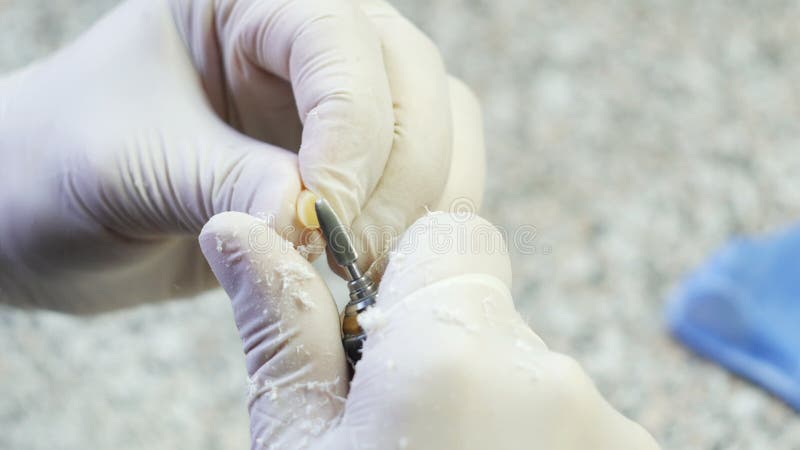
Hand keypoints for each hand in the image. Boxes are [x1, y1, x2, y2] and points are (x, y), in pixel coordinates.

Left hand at [0, 0, 482, 311]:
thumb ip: (222, 184)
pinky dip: (419, 224)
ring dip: (417, 205)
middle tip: (344, 254)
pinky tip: (373, 266)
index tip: (319, 218)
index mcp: (243, 3)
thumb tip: (307, 221)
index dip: (349, 131)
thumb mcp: (123, 167)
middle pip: (413, 82)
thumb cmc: (57, 166)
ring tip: (356, 268)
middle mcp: (303, 42)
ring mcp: (336, 103)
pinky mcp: (352, 163)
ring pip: (440, 129)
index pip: (338, 42)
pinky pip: (429, 177)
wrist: (49, 216)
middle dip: (392, 177)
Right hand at [199, 212, 659, 449]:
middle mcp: (555, 380)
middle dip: (440, 354)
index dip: (407, 276)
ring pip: (532, 376)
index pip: (454, 235)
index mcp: (455, 355)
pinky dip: (533, 448)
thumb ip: (283, 333)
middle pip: (490, 312)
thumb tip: (240, 233)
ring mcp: (613, 435)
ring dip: (488, 411)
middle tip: (395, 443)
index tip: (377, 339)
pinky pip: (575, 427)